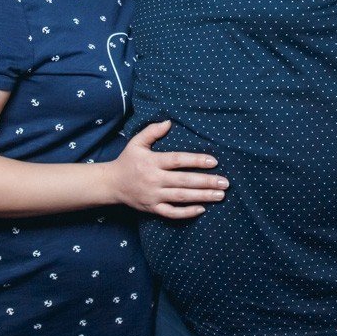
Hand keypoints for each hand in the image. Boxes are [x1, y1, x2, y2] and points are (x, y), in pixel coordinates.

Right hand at [107, 121, 226, 218]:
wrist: (111, 184)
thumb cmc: (127, 161)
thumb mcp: (136, 143)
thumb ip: (152, 131)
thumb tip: (169, 122)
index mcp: (152, 162)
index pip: (177, 160)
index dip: (195, 161)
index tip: (213, 162)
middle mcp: (154, 179)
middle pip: (184, 181)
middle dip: (206, 182)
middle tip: (224, 182)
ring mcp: (154, 195)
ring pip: (181, 197)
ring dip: (202, 197)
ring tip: (220, 195)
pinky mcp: (153, 208)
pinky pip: (171, 213)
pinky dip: (186, 213)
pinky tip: (201, 209)